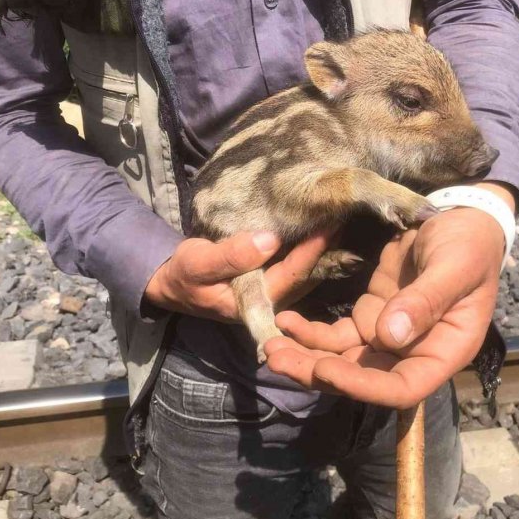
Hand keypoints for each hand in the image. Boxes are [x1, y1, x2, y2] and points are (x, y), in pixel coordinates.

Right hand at [144, 230, 330, 320]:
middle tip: (343, 214)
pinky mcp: (273, 281)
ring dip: (323, 246)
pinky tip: (322, 226)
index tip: (329, 224)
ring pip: (306, 271)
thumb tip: (269, 240)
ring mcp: (274, 292)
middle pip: (307, 275)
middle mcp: (271, 302)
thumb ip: (231, 255)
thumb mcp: (198, 262)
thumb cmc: (185, 274)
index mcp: (255, 303)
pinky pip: (298, 264)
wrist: (176, 283)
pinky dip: (311, 246)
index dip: (312, 251)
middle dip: (326, 246)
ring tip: (339, 216)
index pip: (292, 276)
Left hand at [265, 190, 510, 407]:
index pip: (403, 388)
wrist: (460, 219)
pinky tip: (284, 320)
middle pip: (364, 379)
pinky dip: (309, 332)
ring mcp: (389, 337)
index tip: (326, 369)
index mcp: (445, 352)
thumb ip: (426, 301)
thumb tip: (389, 336)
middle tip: (276, 361)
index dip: (364, 386)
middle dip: (318, 373)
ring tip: (270, 345)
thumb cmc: (469, 244)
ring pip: (344, 360)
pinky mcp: (371, 317)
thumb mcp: (454, 267)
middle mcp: (415, 353)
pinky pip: (337, 335)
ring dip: (307, 357)